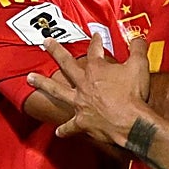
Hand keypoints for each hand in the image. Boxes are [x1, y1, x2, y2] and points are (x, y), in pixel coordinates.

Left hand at [28, 35, 150, 144]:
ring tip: (29, 78)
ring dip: (42, 84)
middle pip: (66, 64)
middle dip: (55, 51)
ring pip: (56, 91)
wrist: (130, 122)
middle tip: (45, 42)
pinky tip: (58, 132)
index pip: (94, 50)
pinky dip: (65, 130)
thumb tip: (138, 38)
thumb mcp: (140, 66)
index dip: (96, 41)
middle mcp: (84, 84)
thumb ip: (138, 49)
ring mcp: (80, 103)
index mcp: (97, 69)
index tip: (95, 35)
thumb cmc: (133, 94)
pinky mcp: (82, 122)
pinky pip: (70, 127)